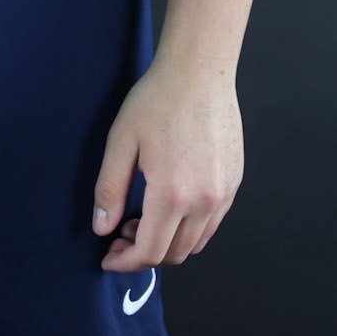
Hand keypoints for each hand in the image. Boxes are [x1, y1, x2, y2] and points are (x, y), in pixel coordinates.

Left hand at [91, 56, 243, 270]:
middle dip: (144, 254)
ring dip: (167, 242)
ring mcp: (223, 194)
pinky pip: (212, 223)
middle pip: (174, 254)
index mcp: (172, 194)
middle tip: (120, 233)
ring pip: (195, 243)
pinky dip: (189, 228)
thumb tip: (102, 228)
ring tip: (142, 218)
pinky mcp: (234, 184)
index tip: (108, 257)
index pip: (150, 252)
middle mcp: (203, 201)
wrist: (199, 73)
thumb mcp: (121, 141)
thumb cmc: (156, 100)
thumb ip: (110, 189)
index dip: (126, 262)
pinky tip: (169, 206)